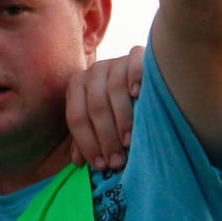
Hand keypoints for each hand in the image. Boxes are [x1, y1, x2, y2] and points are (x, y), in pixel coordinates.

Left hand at [67, 45, 143, 171]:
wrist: (145, 78)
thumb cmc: (119, 108)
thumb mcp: (100, 123)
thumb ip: (87, 138)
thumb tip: (77, 162)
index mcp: (77, 86)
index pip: (76, 118)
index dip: (87, 144)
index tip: (101, 166)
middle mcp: (93, 71)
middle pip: (95, 107)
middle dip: (105, 139)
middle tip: (117, 162)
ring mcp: (116, 60)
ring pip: (114, 90)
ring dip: (122, 119)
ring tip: (129, 143)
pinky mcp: (138, 54)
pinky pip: (135, 64)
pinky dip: (135, 78)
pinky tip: (138, 95)